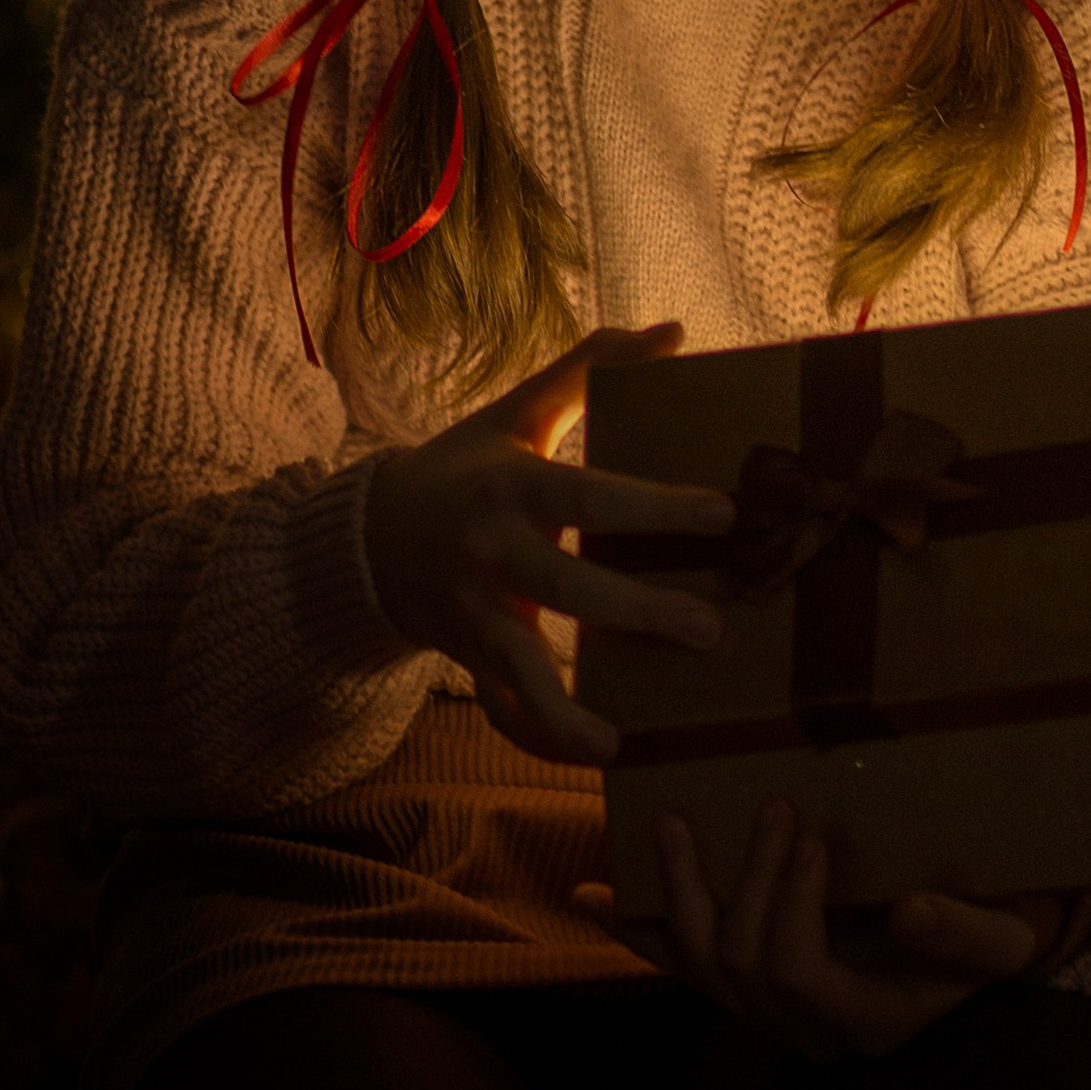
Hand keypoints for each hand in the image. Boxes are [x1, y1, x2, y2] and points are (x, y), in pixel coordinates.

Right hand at [364, 322, 734, 764]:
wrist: (369, 533)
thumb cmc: (466, 465)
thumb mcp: (518, 411)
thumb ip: (591, 369)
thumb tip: (674, 332)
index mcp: (510, 485)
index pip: (589, 494)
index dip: (652, 505)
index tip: (721, 513)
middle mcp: (488, 551)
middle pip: (565, 589)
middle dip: (637, 613)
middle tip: (710, 629)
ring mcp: (472, 612)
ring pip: (519, 668)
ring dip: (568, 710)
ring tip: (622, 738)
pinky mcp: (465, 656)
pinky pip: (501, 709)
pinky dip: (540, 740)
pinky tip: (596, 757)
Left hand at [583, 806, 1048, 1060]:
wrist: (987, 954)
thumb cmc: (999, 938)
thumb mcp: (1004, 937)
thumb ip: (965, 934)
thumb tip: (908, 911)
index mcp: (864, 1022)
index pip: (796, 974)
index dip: (790, 906)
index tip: (813, 836)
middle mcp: (807, 1031)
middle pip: (742, 967)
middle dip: (751, 882)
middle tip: (774, 810)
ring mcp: (773, 1014)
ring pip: (702, 969)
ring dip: (679, 896)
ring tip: (672, 827)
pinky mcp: (752, 986)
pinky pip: (685, 967)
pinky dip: (639, 931)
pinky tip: (592, 898)